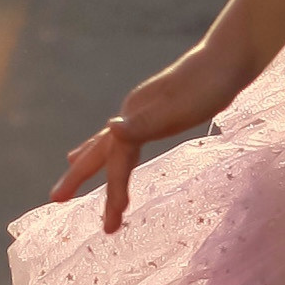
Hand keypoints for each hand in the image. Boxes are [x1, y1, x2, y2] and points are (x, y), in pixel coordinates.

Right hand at [49, 46, 236, 230]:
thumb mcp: (181, 109)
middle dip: (78, 176)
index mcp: (134, 116)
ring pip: (112, 140)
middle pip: (100, 150)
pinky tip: (121, 143)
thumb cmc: (209, 87)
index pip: (117, 163)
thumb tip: (111, 129)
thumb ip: (146, 122)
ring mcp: (144, 110)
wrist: (229, 59)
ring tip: (71, 166)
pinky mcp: (159, 110)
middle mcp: (132, 112)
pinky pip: (129, 136)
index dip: (112, 194)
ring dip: (92, 157)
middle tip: (54, 198)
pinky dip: (119, 147)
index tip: (109, 226)